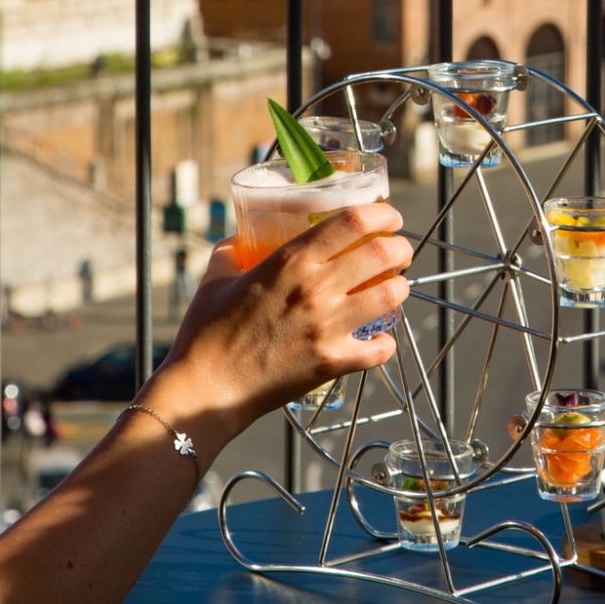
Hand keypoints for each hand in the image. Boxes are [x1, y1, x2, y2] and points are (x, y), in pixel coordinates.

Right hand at [146, 204, 412, 441]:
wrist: (204, 390)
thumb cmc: (205, 333)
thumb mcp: (216, 278)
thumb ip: (232, 251)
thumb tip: (240, 238)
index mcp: (290, 260)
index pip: (353, 221)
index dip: (382, 214)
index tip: (390, 217)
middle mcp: (315, 288)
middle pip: (383, 254)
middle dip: (401, 249)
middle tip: (399, 253)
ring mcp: (328, 326)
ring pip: (391, 296)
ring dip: (399, 289)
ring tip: (393, 289)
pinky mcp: (332, 362)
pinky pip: (380, 349)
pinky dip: (385, 343)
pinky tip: (377, 339)